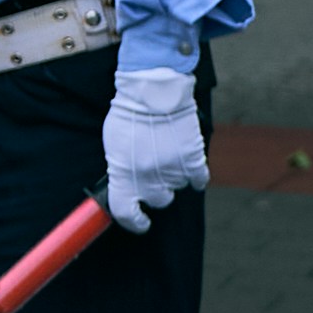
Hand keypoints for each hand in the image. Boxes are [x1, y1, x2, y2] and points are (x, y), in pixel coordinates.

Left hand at [102, 67, 207, 233]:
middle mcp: (148, 176)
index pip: (126, 212)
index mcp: (123, 173)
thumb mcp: (113, 145)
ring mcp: (172, 169)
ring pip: (178, 187)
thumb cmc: (129, 113)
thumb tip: (127, 185)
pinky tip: (188, 162)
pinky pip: (199, 179)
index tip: (140, 222)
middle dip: (156, 191)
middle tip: (154, 172)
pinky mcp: (193, 158)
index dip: (133, 222)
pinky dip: (196, 175)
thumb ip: (121, 169)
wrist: (153, 90)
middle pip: (158, 200)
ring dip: (174, 176)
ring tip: (167, 152)